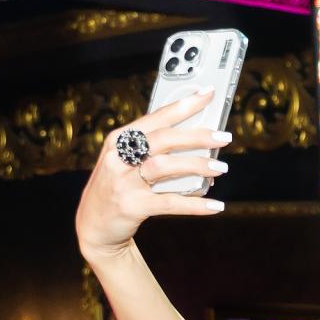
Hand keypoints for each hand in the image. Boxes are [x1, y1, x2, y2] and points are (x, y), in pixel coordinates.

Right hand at [76, 90, 233, 260]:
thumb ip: (154, 149)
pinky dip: (195, 204)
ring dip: (197, 165)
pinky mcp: (131, 206)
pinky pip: (169, 203)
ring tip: (222, 167)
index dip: (183, 105)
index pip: (156, 117)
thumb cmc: (119, 187)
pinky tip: (216, 205)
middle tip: (224, 136)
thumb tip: (199, 143)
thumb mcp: (127, 161)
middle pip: (163, 139)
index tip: (208, 93)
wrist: (95, 225)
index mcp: (119, 139)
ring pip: (165, 166)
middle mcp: (119, 157)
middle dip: (196, 136)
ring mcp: (123, 182)